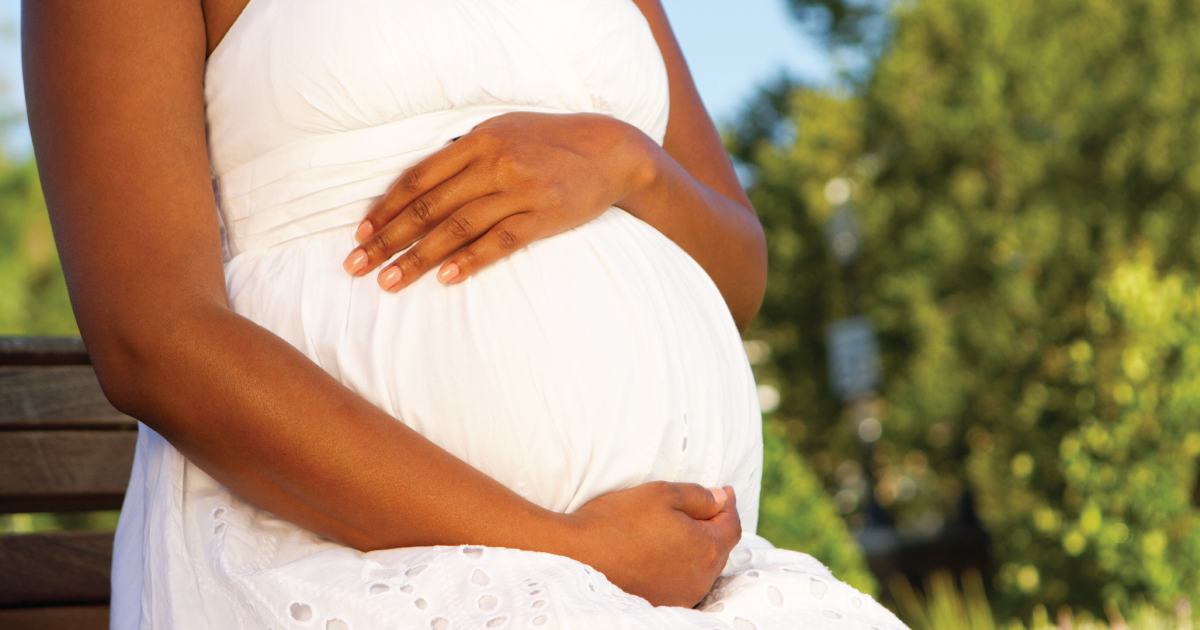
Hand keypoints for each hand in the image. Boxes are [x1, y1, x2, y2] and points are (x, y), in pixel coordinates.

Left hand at [341, 112, 655, 289]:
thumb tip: (424, 179)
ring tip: (389, 282)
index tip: (360, 233)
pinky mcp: (543, 216)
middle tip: (357, 266)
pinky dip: (470, 261)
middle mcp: (495, 163)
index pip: (419, 177)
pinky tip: (445, 279)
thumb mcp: (505, 131)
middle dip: (388, 238)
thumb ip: (466, 151)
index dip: (386, 207)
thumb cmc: (552, 142)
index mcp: (478, 140)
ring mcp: (520, 190)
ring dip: (418, 258)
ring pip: (456, 228)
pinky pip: (499, 242)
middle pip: (429, 206)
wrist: (612, 151)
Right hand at [555, 482, 740, 607]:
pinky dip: (679, 565)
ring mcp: (681, 595)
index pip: (732, 525)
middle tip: (703, 506)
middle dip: (714, 525)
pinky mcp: (661, 603)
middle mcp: (699, 578)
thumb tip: (722, 498)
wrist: (575, 556)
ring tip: (680, 529)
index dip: (729, 505)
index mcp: (705, 548)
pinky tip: (663, 553)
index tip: (725, 492)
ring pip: (701, 567)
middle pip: (719, 548)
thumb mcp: (661, 494)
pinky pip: (681, 581)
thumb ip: (698, 496)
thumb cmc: (617, 521)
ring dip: (696, 547)